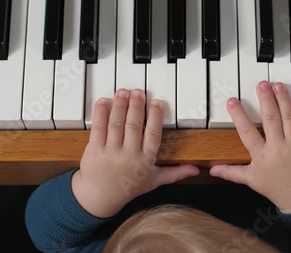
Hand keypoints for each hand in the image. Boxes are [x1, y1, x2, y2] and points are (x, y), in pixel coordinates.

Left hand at [72, 89, 199, 217]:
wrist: (100, 197)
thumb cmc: (128, 188)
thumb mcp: (154, 181)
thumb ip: (175, 173)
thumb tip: (196, 170)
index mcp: (145, 161)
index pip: (152, 136)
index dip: (155, 118)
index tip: (157, 103)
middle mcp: (128, 156)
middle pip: (133, 127)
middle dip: (136, 107)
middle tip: (139, 92)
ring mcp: (110, 152)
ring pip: (116, 124)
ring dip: (120, 106)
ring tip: (123, 92)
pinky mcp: (94, 150)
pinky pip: (98, 128)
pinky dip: (101, 113)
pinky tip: (104, 101)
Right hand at [210, 81, 290, 213]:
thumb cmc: (275, 187)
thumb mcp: (250, 179)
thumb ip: (230, 172)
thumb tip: (212, 170)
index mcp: (261, 155)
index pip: (247, 132)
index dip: (239, 115)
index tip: (232, 101)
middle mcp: (278, 147)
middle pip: (270, 119)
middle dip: (265, 99)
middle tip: (261, 84)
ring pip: (289, 117)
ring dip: (284, 99)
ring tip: (278, 85)